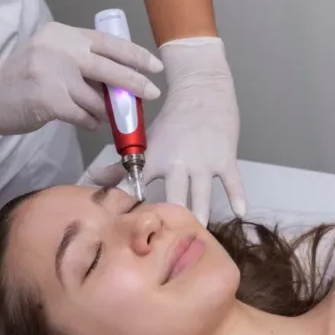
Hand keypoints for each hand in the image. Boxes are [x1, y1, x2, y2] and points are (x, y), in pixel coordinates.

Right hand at [0, 22, 162, 135]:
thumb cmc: (25, 78)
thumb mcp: (52, 55)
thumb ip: (82, 60)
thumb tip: (123, 80)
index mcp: (63, 34)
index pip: (108, 42)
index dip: (135, 55)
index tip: (154, 66)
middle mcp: (58, 49)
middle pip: (109, 67)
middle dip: (135, 83)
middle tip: (153, 93)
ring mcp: (52, 74)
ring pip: (97, 98)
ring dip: (107, 111)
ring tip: (105, 116)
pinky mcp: (48, 100)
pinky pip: (84, 115)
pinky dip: (91, 122)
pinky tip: (90, 123)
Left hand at [85, 37, 246, 224]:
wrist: (201, 89)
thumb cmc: (172, 120)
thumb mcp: (147, 142)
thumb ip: (122, 166)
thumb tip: (94, 181)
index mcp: (154, 160)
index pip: (137, 188)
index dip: (132, 210)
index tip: (128, 232)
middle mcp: (177, 163)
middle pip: (174, 196)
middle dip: (172, 218)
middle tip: (169, 244)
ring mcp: (203, 162)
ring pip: (201, 194)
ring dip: (200, 215)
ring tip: (199, 236)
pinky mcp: (225, 158)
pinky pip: (233, 181)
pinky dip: (237, 196)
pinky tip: (240, 212)